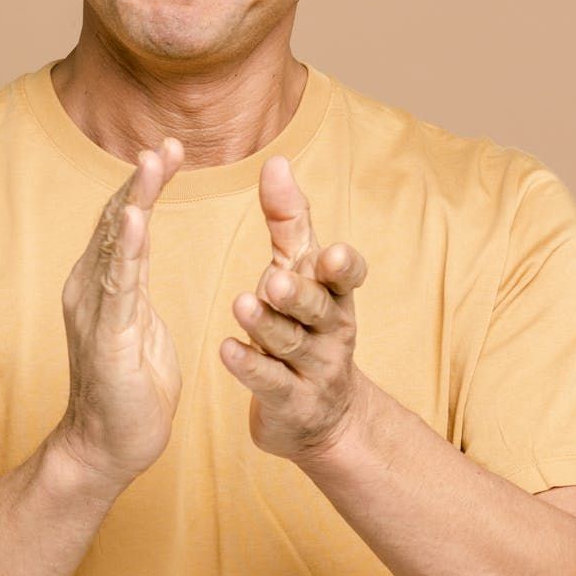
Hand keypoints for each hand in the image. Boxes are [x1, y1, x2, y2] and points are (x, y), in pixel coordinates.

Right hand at [53, 137, 185, 486]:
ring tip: (153, 163)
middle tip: (165, 143)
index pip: (125, 223)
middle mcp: (90, 289)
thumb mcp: (138, 328)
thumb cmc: (128, 392)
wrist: (106, 448)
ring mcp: (94, 310)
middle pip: (118, 222)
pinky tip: (137, 218)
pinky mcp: (107, 336)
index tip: (169, 150)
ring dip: (136, 200)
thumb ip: (133, 292)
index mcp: (102, 285)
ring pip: (118, 244)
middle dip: (142, 181)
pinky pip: (119, 284)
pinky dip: (128, 247)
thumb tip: (135, 264)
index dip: (144, 185)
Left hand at [219, 156, 372, 463]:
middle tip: (276, 280)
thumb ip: (289, 219)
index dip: (345, 268)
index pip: (348, 278)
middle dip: (299, 294)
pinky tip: (226, 351)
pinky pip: (270, 383)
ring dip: (267, 326)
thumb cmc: (306, 324)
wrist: (321, 416)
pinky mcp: (290, 402)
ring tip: (242, 306)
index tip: (333, 253)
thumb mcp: (301, 272)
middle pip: (318, 309)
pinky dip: (249, 366)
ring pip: (291, 344)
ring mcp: (313, 369)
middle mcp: (331, 330)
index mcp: (336, 295)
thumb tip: (276, 159)